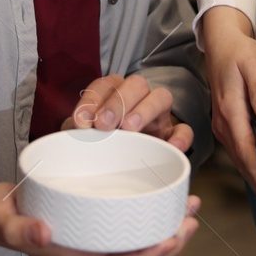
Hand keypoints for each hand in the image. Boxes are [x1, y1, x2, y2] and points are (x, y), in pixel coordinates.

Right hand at [0, 182, 201, 255]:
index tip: (170, 241)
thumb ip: (20, 228)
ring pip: (137, 245)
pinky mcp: (94, 223)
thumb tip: (44, 233)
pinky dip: (150, 217)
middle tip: (191, 221)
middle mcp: (87, 252)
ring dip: (166, 232)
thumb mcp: (3, 219)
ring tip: (189, 210)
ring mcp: (92, 240)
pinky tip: (165, 200)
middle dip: (168, 246)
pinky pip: (128, 228)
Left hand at [63, 73, 193, 153]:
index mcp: (113, 95)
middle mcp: (138, 99)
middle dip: (117, 102)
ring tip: (129, 130)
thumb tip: (71, 133)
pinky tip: (171, 147)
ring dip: (144, 109)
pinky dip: (180, 136)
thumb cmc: (96, 149)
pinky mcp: (173, 136)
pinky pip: (185, 130)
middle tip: (103, 124)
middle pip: (135, 84)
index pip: (104, 85)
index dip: (92, 99)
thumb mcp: (83, 139)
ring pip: (161, 97)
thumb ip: (77, 133)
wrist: (116, 172)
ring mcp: (159, 116)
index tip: (80, 122)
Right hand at [200, 6, 255, 222]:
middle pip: (243, 162)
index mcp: (230, 110)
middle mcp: (223, 122)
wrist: (221, 43)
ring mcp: (223, 125)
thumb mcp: (253, 63)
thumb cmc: (238, 52)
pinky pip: (239, 152)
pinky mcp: (226, 124)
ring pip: (240, 160)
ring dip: (255, 183)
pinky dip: (250, 169)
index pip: (246, 149)